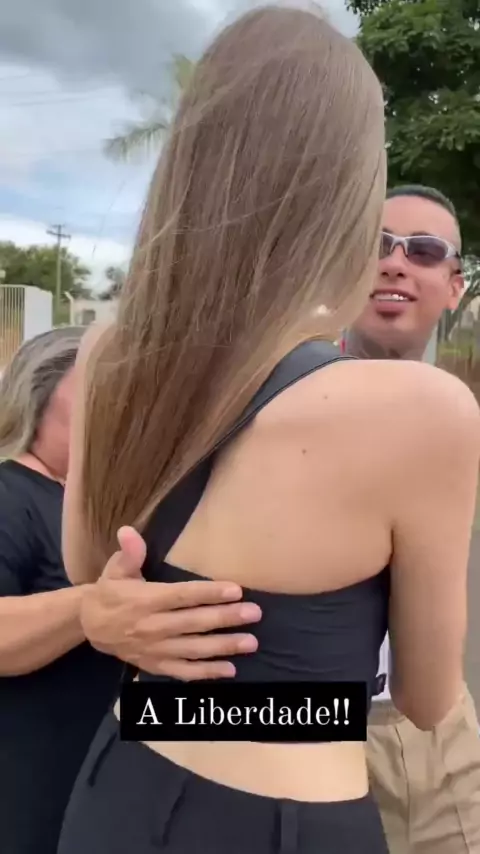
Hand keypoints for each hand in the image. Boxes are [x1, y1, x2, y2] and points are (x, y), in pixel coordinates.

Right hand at [81, 527, 260, 679]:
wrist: (90, 626)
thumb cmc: (110, 593)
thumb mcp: (116, 570)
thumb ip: (129, 553)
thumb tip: (128, 531)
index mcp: (146, 600)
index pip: (182, 596)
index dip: (209, 593)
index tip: (236, 590)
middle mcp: (153, 626)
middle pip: (194, 623)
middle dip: (226, 618)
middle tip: (254, 613)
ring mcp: (155, 649)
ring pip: (194, 649)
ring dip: (224, 647)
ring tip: (250, 642)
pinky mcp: (156, 665)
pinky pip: (184, 672)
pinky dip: (206, 673)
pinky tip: (230, 670)